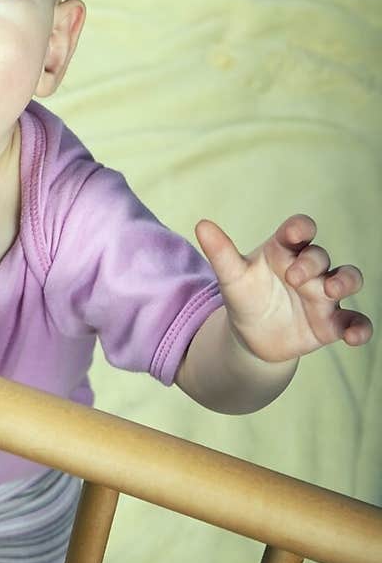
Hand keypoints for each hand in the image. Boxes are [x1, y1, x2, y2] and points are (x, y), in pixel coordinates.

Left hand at [195, 213, 370, 362]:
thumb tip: (202, 224)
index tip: (296, 232)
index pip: (300, 229)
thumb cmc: (245, 297)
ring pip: (348, 279)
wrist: (251, 337)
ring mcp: (323, 295)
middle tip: (294, 276)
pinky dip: (360, 328)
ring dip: (345, 281)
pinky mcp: (332, 322)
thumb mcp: (232, 277)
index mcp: (284, 250)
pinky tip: (353, 337)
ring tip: (330, 291)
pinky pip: (356, 321)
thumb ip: (221, 253)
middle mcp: (308, 269)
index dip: (301, 228)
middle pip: (321, 256)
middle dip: (312, 263)